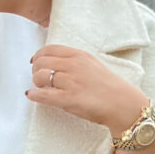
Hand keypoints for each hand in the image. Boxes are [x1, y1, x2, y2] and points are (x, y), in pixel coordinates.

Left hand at [24, 44, 145, 138]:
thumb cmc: (108, 86)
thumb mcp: (92, 64)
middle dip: (35, 70)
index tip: (35, 62)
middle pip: (41, 62)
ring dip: (36, 82)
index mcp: (79, 56)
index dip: (38, 56)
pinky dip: (34, 95)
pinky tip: (32, 95)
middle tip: (38, 79)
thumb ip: (74, 61)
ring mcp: (71, 82)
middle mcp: (73, 66)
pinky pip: (43, 95)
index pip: (49, 49)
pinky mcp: (69, 99)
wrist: (122, 104)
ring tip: (40, 88)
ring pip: (40, 77)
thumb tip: (54, 62)